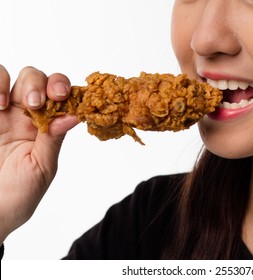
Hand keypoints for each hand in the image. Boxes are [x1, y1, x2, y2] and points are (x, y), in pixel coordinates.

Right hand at [0, 65, 78, 243]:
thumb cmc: (18, 195)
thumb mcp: (42, 167)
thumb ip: (54, 139)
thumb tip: (75, 114)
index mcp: (43, 126)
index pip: (56, 94)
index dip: (61, 88)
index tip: (62, 96)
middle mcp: (20, 114)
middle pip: (33, 78)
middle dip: (38, 84)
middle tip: (35, 104)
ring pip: (3, 74)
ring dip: (5, 81)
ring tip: (4, 105)